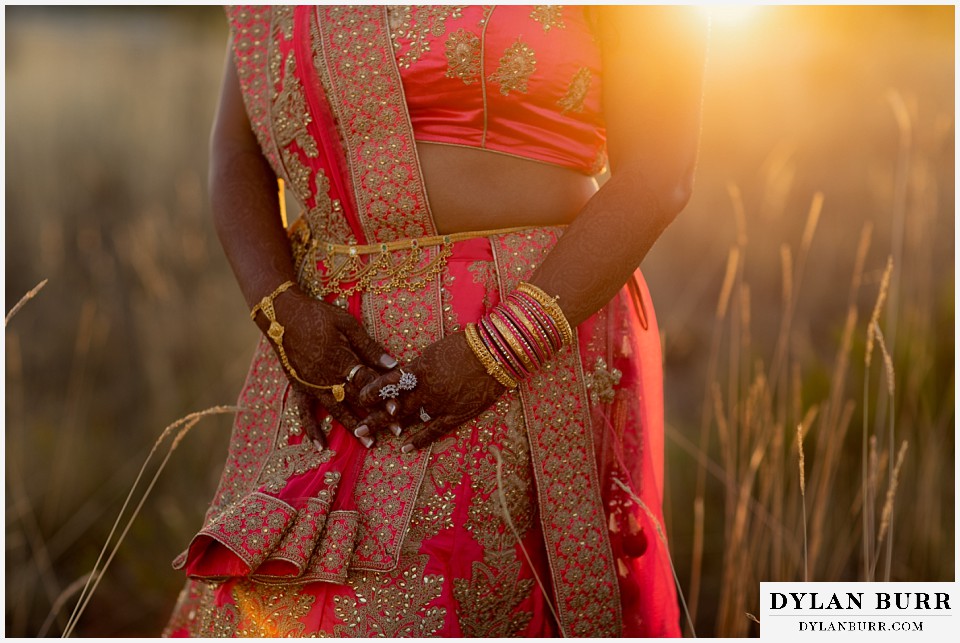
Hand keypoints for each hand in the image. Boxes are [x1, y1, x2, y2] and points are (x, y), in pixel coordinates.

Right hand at [259, 286, 397, 446]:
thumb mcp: (347, 324)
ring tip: (370, 444)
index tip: (400, 408)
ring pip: (336, 410)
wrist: (280, 313)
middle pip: (356, 400)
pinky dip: (312, 430)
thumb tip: (393, 364)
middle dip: (377, 416)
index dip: (384, 395)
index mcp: (340, 358)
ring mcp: (311, 384)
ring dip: (353, 427)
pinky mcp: (298, 386)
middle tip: (396, 431)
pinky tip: (321, 445)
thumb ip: (369, 347)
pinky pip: (304, 412)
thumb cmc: (318, 314)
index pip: (367, 382)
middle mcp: (326, 376)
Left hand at [356, 331, 506, 450]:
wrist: (496, 353)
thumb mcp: (435, 350)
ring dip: (390, 428)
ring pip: (409, 419)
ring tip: (372, 438)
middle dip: (374, 417)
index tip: (358, 397)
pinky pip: (433, 431)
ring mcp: (440, 404)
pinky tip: (404, 448)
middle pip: (393, 405)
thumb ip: (418, 366)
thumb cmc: (467, 345)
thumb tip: (404, 375)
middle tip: (356, 428)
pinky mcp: (456, 414)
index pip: (388, 382)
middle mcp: (425, 388)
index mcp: (419, 368)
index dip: (372, 391)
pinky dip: (418, 440)